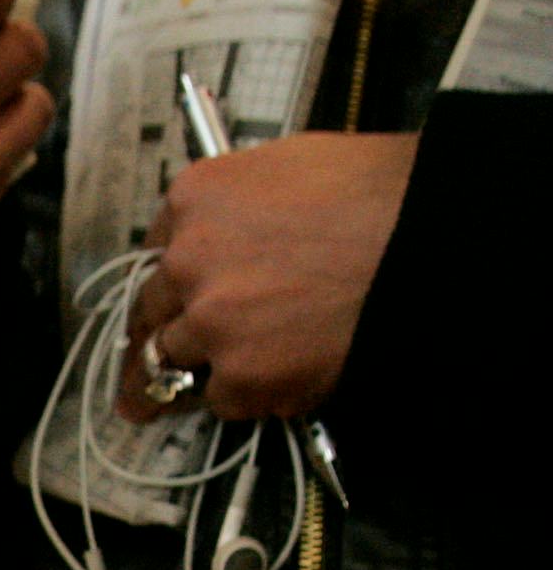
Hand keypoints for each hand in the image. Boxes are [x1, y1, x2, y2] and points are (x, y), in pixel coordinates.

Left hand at [118, 132, 418, 422]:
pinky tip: (280, 382)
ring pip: (174, 363)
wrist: (431, 240)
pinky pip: (225, 399)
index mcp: (196, 199)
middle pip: (152, 313)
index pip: (156, 252)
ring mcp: (210, 323)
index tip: (161, 308)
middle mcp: (187, 260)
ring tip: (172, 403)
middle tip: (138, 376)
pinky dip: (249, 397)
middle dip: (152, 342)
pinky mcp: (240, 376)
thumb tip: (232, 233)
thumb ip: (241, 207)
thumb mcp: (294, 166)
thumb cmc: (382, 194)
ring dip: (189, 377)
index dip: (166, 285)